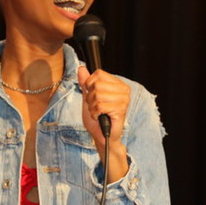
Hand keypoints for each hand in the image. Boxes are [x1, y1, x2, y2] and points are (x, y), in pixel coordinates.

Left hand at [78, 65, 130, 181]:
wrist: (102, 136)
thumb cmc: (97, 118)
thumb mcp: (88, 97)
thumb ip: (85, 83)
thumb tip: (81, 68)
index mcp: (118, 84)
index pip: (98, 74)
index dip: (89, 85)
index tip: (92, 96)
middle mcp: (124, 90)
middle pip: (96, 84)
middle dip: (90, 98)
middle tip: (95, 107)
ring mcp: (124, 99)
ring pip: (97, 95)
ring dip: (92, 107)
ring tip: (97, 113)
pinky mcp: (121, 109)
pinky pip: (100, 106)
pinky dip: (94, 113)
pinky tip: (99, 117)